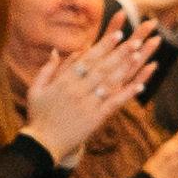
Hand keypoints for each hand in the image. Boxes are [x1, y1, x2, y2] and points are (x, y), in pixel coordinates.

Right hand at [20, 21, 146, 162]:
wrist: (42, 144)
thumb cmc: (38, 115)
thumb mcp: (37, 89)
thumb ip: (47, 69)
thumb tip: (55, 50)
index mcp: (64, 81)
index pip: (88, 59)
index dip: (104, 46)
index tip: (118, 33)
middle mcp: (77, 90)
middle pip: (103, 67)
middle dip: (120, 52)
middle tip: (136, 39)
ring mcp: (87, 104)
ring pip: (110, 82)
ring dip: (126, 68)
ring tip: (140, 55)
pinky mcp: (95, 119)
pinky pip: (114, 104)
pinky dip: (127, 94)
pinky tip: (140, 86)